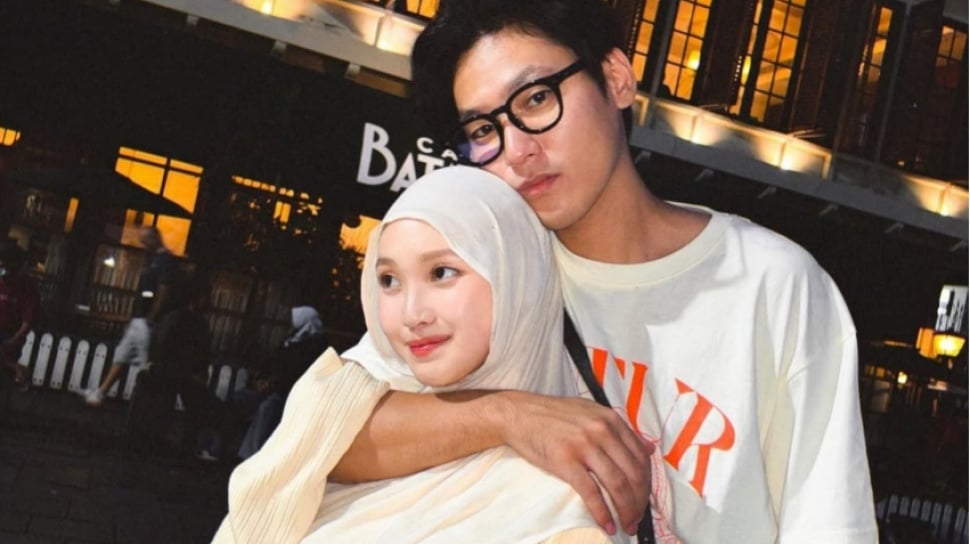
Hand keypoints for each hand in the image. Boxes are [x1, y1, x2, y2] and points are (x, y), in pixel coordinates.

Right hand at [496, 391, 653, 534]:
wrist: (519, 414)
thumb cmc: (553, 416)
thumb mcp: (591, 413)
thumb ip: (619, 430)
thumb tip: (649, 449)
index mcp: (610, 419)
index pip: (641, 457)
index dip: (646, 484)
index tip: (643, 500)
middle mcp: (602, 430)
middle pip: (633, 474)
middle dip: (639, 502)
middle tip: (636, 518)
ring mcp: (584, 445)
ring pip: (618, 485)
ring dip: (626, 510)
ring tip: (626, 525)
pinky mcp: (566, 460)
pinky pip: (591, 492)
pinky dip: (602, 512)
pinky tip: (607, 524)